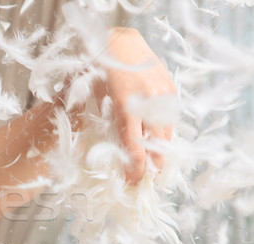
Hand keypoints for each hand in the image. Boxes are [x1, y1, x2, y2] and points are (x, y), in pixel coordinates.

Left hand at [95, 27, 175, 183]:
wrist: (121, 42)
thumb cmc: (99, 69)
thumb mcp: (94, 97)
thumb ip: (104, 120)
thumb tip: (107, 144)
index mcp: (126, 107)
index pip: (134, 146)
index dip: (135, 168)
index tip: (132, 181)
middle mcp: (148, 102)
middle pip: (156, 143)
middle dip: (153, 165)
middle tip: (146, 181)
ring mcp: (163, 96)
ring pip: (166, 132)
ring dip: (161, 150)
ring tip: (156, 166)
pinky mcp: (170, 89)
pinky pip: (170, 118)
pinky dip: (164, 131)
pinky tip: (159, 141)